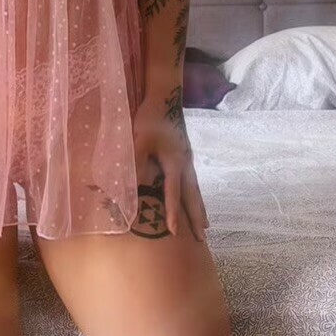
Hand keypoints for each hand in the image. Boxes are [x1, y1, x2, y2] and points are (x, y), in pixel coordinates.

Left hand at [132, 96, 207, 239]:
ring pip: (196, 190)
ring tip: (205, 227)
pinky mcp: (185, 156)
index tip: (174, 232)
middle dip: (196, 218)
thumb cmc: (149, 118)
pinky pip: (193, 182)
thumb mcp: (138, 141)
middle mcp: (185, 163)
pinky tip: (196, 203)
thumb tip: (129, 188)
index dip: (173, 213)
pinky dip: (196, 197)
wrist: (165, 97)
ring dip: (199, 209)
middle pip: (192, 196)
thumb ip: (136, 164)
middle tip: (203, 238)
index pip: (173, 192)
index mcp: (174, 161)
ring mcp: (188, 160)